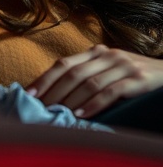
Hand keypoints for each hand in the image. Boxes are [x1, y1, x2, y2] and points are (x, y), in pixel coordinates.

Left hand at [27, 44, 162, 117]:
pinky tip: (81, 115)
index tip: (27, 93)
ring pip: (89, 83)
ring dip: (70, 100)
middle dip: (52, 92)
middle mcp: (107, 55)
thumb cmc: (135, 76)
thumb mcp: (110, 69)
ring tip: (56, 113)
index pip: (63, 63)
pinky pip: (110, 92)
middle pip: (72, 73)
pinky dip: (93, 104)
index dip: (44, 78)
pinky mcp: (138, 78)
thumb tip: (56, 94)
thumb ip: (88, 75)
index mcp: (96, 51)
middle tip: (38, 108)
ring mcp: (123, 65)